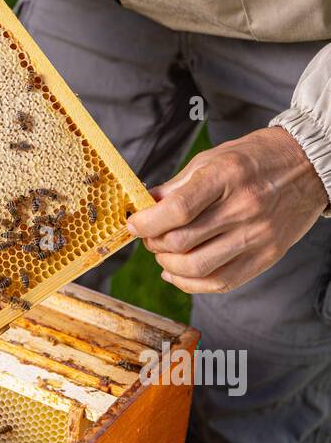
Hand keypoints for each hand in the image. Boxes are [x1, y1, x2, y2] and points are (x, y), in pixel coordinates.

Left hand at [126, 127, 327, 293]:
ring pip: (197, 268)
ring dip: (168, 265)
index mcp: (227, 177)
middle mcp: (244, 208)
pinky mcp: (267, 256)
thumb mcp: (212, 158)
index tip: (134, 224)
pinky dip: (191, 284)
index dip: (147, 223)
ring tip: (164, 254)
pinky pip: (221, 282)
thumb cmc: (255, 158)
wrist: (309, 166)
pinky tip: (177, 273)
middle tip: (149, 236)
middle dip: (154, 243)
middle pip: (182, 241)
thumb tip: (144, 206)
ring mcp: (258, 236)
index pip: (177, 210)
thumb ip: (177, 186)